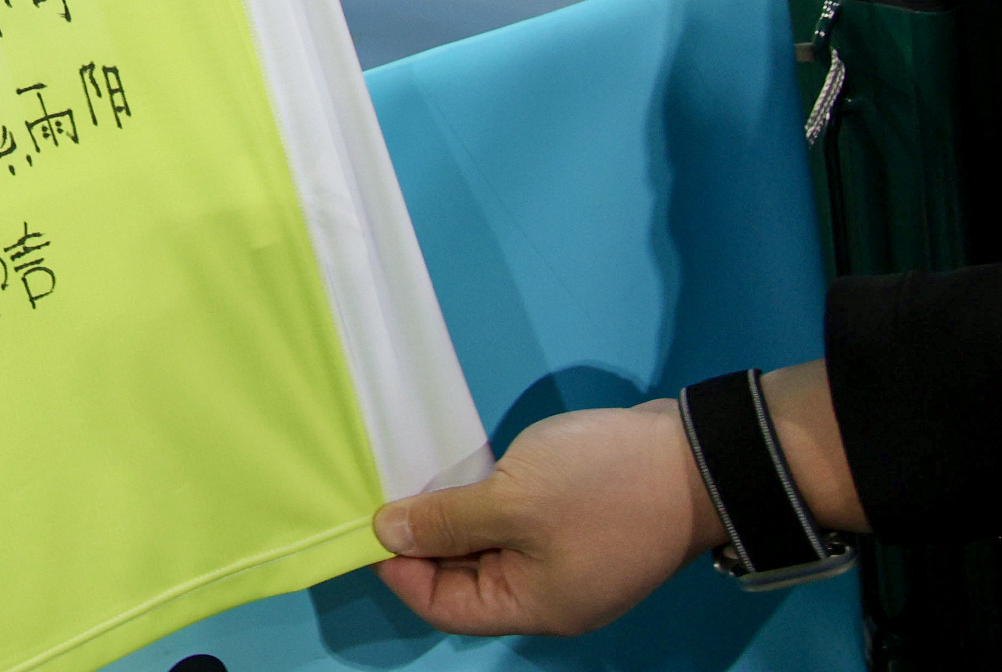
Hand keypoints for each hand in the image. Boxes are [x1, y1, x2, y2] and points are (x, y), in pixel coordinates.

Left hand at [372, 400, 721, 634]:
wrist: (697, 456)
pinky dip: (485, 503)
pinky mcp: (576, 526)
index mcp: (534, 605)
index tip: (366, 524)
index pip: (444, 607)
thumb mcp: (512, 501)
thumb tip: (386, 535)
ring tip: (418, 478)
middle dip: (423, 541)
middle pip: (463, 580)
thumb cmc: (603, 486)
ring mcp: (565, 560)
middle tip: (387, 491)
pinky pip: (513, 526)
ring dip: (453, 518)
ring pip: (487, 549)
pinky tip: (463, 472)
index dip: (400, 569)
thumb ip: (446, 521)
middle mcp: (548, 593)